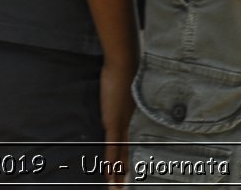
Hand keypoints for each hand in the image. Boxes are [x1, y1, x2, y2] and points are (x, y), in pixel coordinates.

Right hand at [99, 59, 135, 188]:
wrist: (125, 63)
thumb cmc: (123, 69)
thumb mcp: (122, 84)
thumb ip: (119, 93)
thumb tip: (114, 91)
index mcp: (130, 117)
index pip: (128, 144)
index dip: (127, 160)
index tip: (128, 173)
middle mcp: (128, 124)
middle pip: (127, 155)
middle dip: (125, 172)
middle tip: (123, 188)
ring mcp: (122, 125)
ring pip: (121, 156)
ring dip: (118, 174)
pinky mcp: (114, 123)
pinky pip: (112, 148)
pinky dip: (111, 164)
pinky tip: (110, 176)